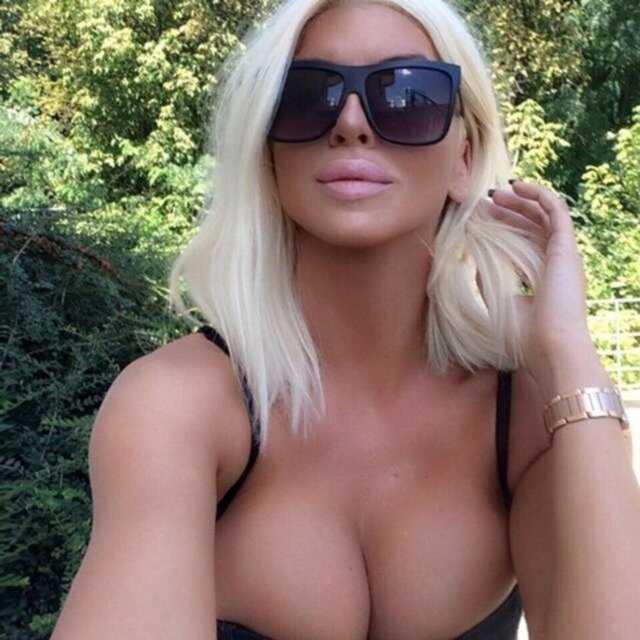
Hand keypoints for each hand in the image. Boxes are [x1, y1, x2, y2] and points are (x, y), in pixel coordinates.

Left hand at [487, 180, 593, 380]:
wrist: (550, 344)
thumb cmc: (525, 334)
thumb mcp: (499, 300)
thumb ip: (487, 279)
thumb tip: (470, 260)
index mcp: (542, 276)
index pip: (525, 243)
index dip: (505, 228)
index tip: (481, 219)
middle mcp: (555, 262)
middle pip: (533, 227)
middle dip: (509, 211)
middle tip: (484, 202)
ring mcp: (563, 254)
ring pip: (544, 215)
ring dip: (521, 201)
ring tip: (495, 193)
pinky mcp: (566, 247)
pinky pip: (557, 211)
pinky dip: (539, 195)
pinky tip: (518, 186)